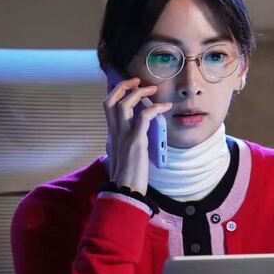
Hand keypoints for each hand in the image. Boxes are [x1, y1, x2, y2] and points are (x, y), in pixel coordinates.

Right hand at [103, 77, 171, 193]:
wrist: (125, 192)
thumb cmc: (126, 178)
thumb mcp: (121, 158)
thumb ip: (124, 146)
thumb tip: (137, 138)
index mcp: (111, 136)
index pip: (108, 107)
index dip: (117, 93)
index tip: (129, 87)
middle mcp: (114, 133)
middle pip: (111, 100)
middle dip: (123, 86)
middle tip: (137, 81)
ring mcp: (123, 137)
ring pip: (124, 104)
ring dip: (138, 93)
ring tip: (152, 89)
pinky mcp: (136, 142)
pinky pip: (144, 117)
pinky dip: (155, 108)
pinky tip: (165, 107)